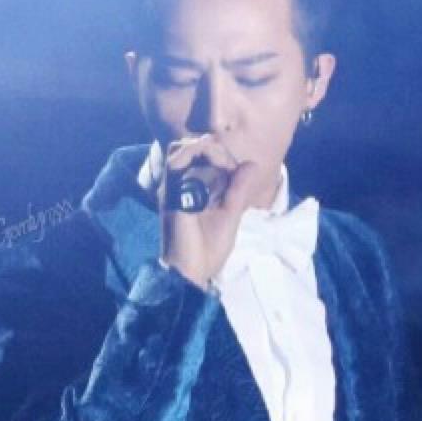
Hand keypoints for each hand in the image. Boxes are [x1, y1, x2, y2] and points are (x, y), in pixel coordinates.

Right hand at [157, 133, 258, 287]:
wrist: (191, 273)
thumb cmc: (207, 250)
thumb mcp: (230, 215)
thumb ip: (238, 190)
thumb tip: (252, 164)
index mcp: (191, 191)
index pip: (201, 157)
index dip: (222, 157)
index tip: (237, 173)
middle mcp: (178, 186)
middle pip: (187, 147)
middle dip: (213, 148)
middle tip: (229, 167)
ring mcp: (172, 188)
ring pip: (180, 148)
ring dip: (204, 149)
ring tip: (222, 165)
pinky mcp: (169, 193)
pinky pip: (175, 161)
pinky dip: (195, 155)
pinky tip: (215, 168)